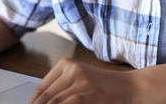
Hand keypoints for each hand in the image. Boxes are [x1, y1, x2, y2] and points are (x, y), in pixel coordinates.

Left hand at [30, 58, 144, 103]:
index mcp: (67, 64)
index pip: (42, 88)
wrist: (133, 87)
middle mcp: (72, 70)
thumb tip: (42, 101)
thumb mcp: (82, 80)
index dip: (33, 102)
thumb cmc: (107, 87)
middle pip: (46, 97)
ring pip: (54, 102)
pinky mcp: (89, 94)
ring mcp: (81, 81)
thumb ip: (63, 88)